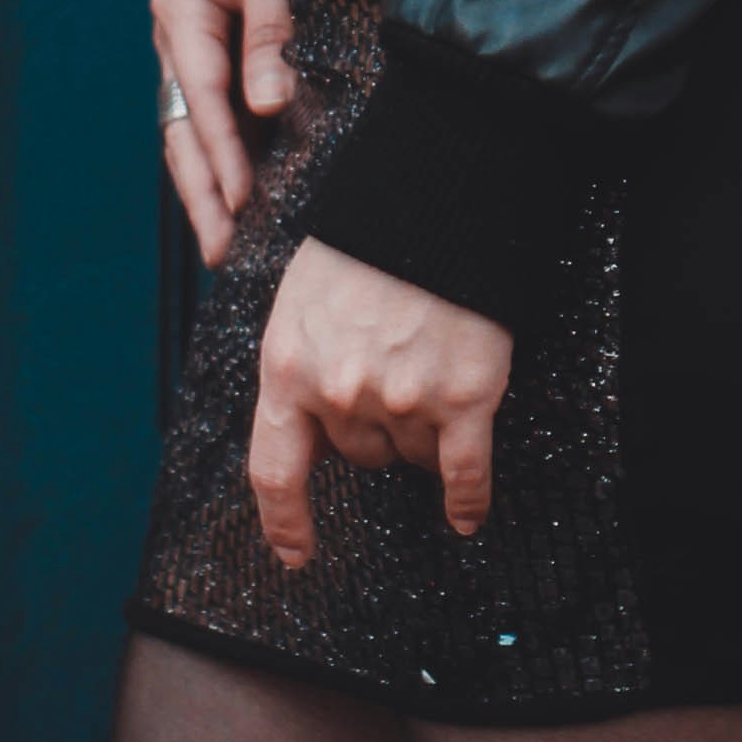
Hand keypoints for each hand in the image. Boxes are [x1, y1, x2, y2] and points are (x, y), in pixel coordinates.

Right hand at [153, 0, 297, 262]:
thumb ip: (271, 27)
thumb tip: (268, 104)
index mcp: (179, 6)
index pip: (200, 88)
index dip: (221, 146)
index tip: (242, 195)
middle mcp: (172, 46)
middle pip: (181, 128)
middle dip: (202, 193)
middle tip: (222, 249)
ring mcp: (183, 68)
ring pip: (188, 141)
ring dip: (205, 196)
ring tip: (224, 251)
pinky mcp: (206, 83)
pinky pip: (209, 134)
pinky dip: (220, 175)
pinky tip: (237, 216)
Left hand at [248, 239, 513, 570]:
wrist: (441, 190)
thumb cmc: (369, 233)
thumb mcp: (304, 295)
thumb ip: (303, 359)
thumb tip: (315, 418)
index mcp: (288, 366)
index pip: (274, 470)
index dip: (285, 521)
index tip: (297, 552)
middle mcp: (339, 394)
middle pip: (359, 454)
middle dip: (376, 427)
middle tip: (398, 371)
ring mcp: (402, 398)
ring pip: (411, 455)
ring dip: (423, 433)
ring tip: (436, 368)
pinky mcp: (463, 397)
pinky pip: (463, 472)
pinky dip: (467, 500)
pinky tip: (467, 517)